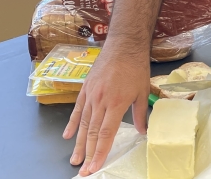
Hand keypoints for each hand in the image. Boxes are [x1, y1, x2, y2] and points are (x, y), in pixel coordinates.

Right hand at [63, 44, 149, 175]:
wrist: (124, 44)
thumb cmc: (136, 67)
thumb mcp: (143, 91)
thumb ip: (141, 114)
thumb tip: (142, 132)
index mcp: (117, 104)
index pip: (105, 134)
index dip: (99, 153)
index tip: (94, 167)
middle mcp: (101, 101)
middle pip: (91, 133)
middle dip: (87, 154)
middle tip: (82, 171)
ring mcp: (91, 94)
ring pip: (83, 124)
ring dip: (78, 143)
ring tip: (74, 159)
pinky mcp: (86, 88)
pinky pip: (78, 109)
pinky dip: (72, 123)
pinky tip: (67, 136)